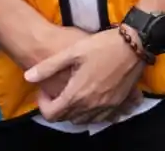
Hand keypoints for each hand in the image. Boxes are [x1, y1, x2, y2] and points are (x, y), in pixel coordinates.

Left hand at [26, 28, 145, 124]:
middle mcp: (91, 105)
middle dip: (58, 108)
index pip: (52, 114)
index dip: (43, 105)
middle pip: (67, 118)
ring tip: (74, 95)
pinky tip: (92, 100)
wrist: (136, 43)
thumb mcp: (73, 51)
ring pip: (83, 120)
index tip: (45, 91)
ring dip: (74, 112)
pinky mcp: (119, 102)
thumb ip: (48, 66)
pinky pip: (102, 117)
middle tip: (58, 91)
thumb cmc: (102, 45)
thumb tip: (28, 77)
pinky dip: (93, 113)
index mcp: (77, 94)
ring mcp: (107, 106)